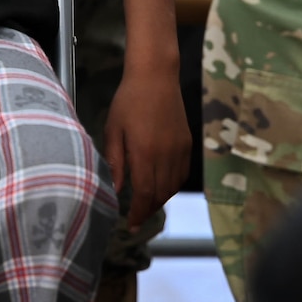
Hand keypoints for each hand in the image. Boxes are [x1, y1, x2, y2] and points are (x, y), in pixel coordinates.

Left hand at [104, 69, 190, 230]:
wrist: (155, 76)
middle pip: (160, 194)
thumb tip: (115, 189)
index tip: (130, 225)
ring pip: (173, 186)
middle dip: (148, 210)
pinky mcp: (187, 143)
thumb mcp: (113, 129)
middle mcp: (166, 155)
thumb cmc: (128, 100)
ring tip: (146, 204)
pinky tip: (161, 186)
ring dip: (160, 199)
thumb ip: (115, 161)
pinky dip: (172, 185)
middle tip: (136, 218)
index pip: (144, 193)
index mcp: (145, 152)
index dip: (138, 213)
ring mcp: (180, 149)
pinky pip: (182, 173)